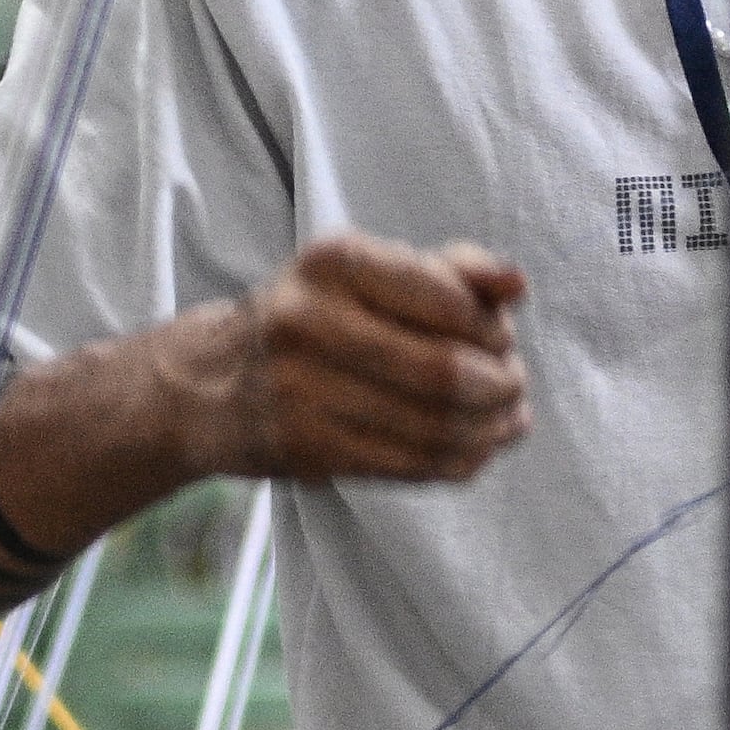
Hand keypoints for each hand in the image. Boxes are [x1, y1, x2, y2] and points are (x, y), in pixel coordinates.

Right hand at [168, 233, 532, 483]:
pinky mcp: (308, 449)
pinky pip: (410, 466)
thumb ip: (452, 270)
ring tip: (506, 420)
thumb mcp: (369, 272)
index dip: (493, 327)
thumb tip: (517, 283)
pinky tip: (477, 448)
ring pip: (433, 426)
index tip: (502, 337)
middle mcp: (308, 322)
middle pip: (443, 371)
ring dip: (489, 429)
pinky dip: (460, 460)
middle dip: (500, 384)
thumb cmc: (314, 316)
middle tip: (513, 384)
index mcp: (332, 263)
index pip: (446, 299)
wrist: (212, 383)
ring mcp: (301, 392)